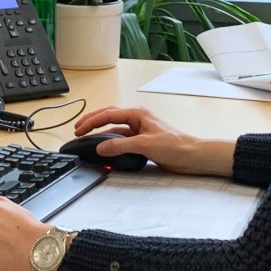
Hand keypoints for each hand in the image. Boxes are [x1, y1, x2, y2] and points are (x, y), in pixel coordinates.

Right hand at [74, 105, 235, 176]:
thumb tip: (101, 148)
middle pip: (108, 117)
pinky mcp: (142, 143)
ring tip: (87, 139)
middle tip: (78, 129)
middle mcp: (137, 120)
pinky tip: (104, 150)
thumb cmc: (177, 145)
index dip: (91, 121)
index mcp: (138, 114)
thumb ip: (120, 146)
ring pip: (114, 130)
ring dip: (100, 134)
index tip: (79, 129)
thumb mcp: (144, 145)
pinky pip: (121, 141)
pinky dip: (110, 144)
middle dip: (92, 122)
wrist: (192, 156)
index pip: (108, 114)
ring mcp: (139, 131)